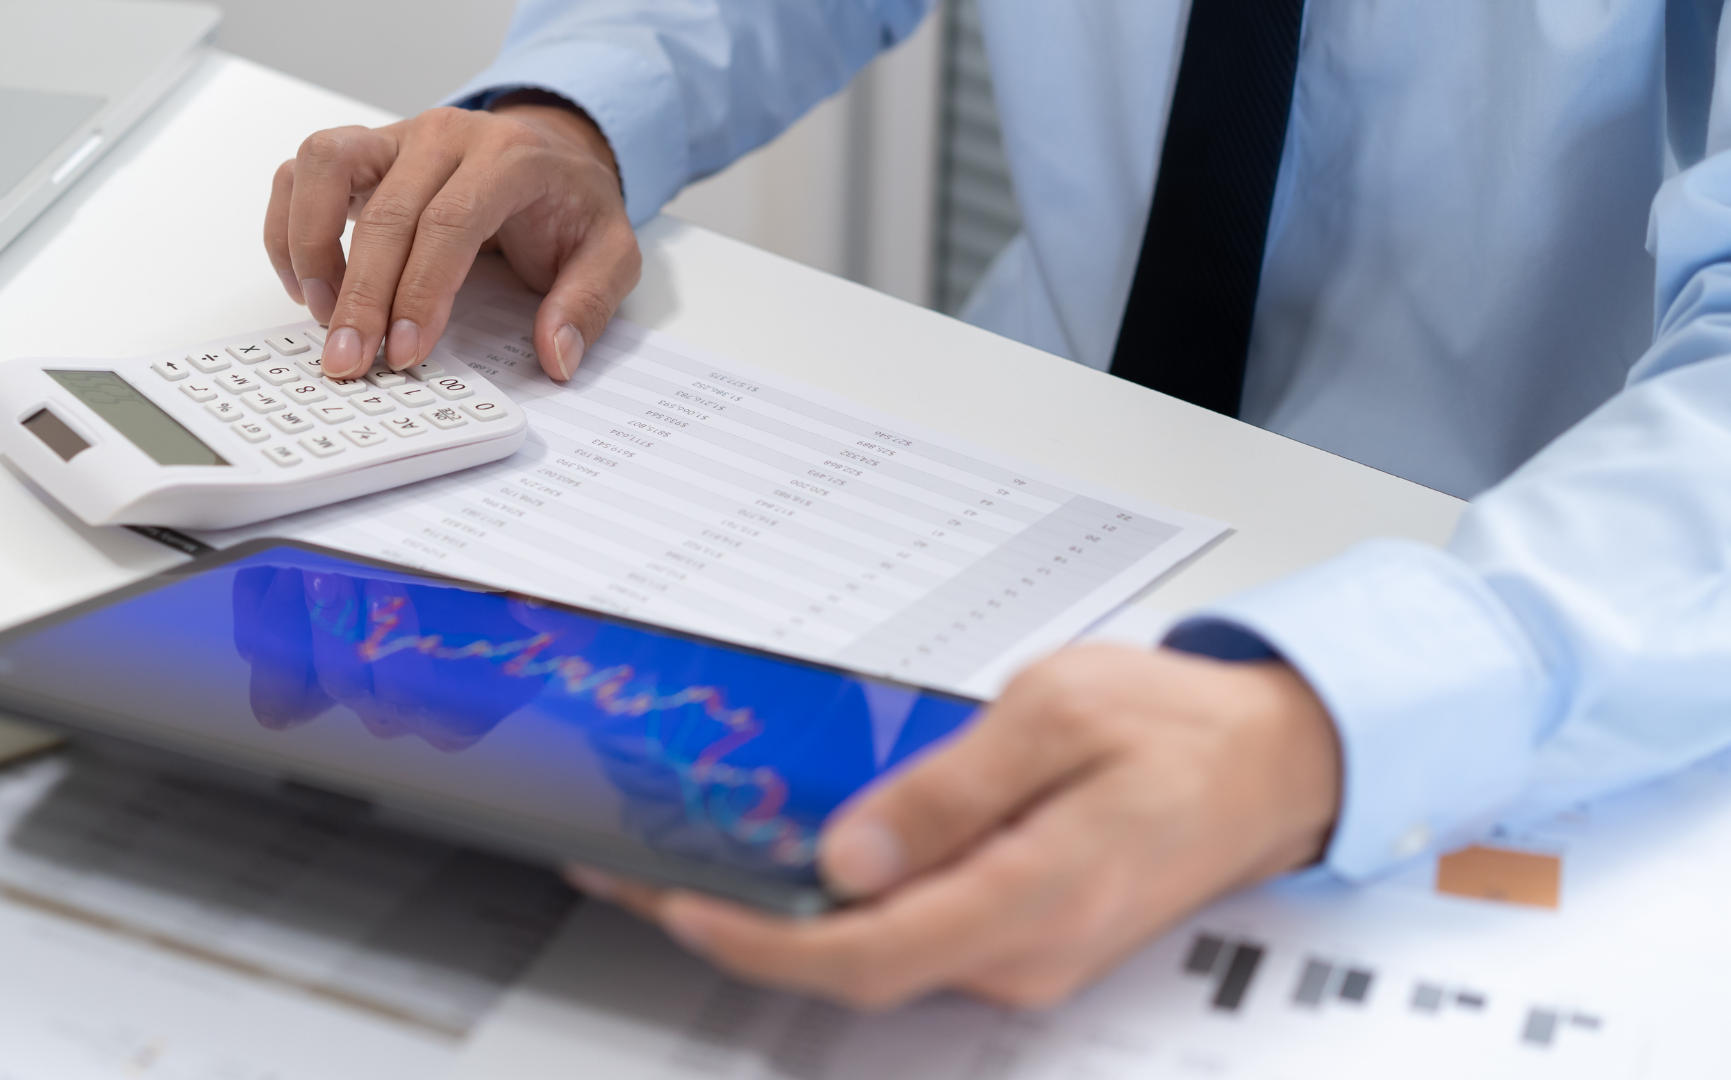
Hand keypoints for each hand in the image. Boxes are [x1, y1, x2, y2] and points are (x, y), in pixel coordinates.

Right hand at [265, 92, 638, 381]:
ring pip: (322, 166)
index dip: (421, 291)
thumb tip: (556, 356)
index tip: (406, 351)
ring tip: (324, 318)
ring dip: (310, 248)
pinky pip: (301, 175)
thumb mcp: (612, 253)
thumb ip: (588, 304)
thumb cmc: (571, 205)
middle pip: (385, 211)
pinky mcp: (362, 152)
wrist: (554, 152)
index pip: (451, 222)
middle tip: (350, 361)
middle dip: (362, 296)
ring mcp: (395, 137)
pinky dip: (290, 230)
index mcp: (507, 157)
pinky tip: (308, 288)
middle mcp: (443, 136)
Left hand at [571, 644, 1340, 1009]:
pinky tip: (801, 863)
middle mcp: (1023, 953)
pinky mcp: (1024, 941)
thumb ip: (949, 789)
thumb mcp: (1057, 714)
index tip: (676, 906)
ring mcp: (1026, 958)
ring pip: (877, 959)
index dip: (756, 941)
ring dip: (784, 919)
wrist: (1274, 766)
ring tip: (698, 861)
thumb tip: (850, 853)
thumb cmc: (1180, 730)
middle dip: (741, 928)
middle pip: (851, 969)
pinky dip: (843, 910)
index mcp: (1032, 896)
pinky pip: (914, 940)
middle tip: (643, 876)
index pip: (862, 954)